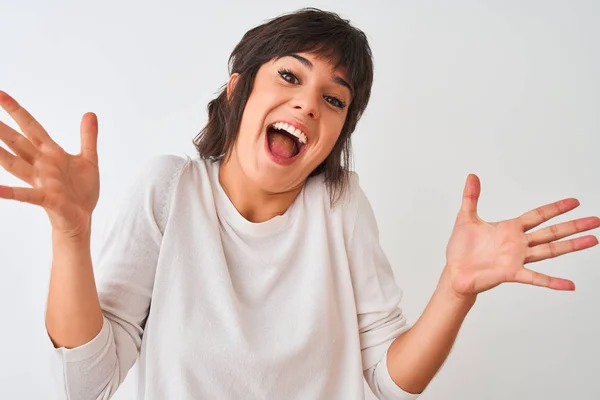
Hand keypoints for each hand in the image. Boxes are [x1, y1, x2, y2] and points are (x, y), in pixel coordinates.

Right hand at [0, 91, 99, 237]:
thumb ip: (88, 137)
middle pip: (16, 142)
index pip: (31, 127)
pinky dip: (11, 192)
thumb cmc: (81, 191)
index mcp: (51, 153)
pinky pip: (26, 195)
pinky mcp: (47, 198)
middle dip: (0, 128)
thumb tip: (90, 113)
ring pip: (14, 164)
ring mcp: (42, 181)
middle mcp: (41, 165)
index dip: (17, 111)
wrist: (83, 218)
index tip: (0, 94)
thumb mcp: (88, 159)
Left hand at [443, 174, 599, 297]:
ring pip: (550, 250)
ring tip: (593, 240)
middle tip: (596, 220)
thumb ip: (471, 197)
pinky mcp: (511, 273)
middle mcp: (518, 244)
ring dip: (572, 246)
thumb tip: (472, 176)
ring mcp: (517, 259)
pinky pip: (535, 277)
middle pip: (551, 232)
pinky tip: (569, 285)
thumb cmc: (461, 250)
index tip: (574, 202)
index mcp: (510, 229)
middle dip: (573, 225)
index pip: (538, 215)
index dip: (556, 208)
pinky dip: (552, 281)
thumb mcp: (466, 218)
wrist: (455, 273)